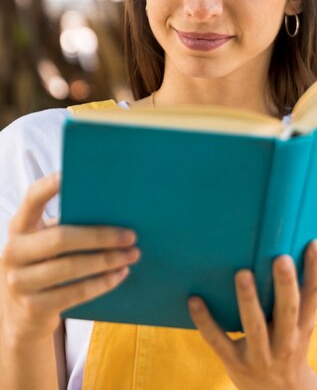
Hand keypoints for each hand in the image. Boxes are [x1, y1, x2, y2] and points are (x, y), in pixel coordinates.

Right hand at [0, 173, 140, 343]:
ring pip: (71, 267)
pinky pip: (75, 293)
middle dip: (101, 236)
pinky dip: (102, 283)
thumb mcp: (46, 242)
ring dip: (107, 261)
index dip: (50, 186)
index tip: (72, 174)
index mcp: (19, 226)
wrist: (22, 315)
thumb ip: (67, 226)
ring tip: (132, 254)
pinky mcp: (33, 307)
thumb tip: (114, 211)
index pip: (33, 198)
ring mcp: (19, 282)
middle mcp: (13, 252)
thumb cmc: (45, 264)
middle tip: (131, 235)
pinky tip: (120, 274)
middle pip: (61, 238)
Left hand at [188, 240, 316, 389]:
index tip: (313, 243)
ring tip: (242, 273)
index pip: (313, 295)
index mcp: (303, 326)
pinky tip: (194, 299)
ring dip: (248, 300)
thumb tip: (290, 248)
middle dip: (285, 285)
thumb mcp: (301, 326)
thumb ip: (297, 297)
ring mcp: (260, 354)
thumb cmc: (288, 346)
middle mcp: (286, 341)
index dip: (316, 269)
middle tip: (281, 258)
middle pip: (288, 310)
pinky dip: (205, 320)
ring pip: (255, 326)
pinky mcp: (234, 362)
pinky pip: (217, 340)